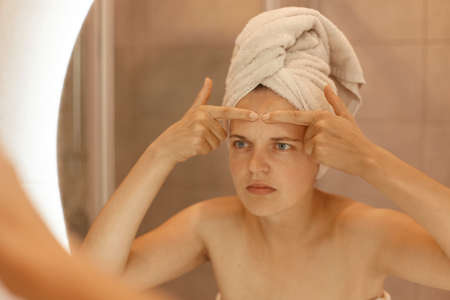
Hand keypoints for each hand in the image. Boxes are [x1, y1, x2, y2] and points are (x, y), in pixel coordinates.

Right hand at [151, 77, 257, 163]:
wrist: (169, 144)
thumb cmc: (184, 127)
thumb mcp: (194, 110)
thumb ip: (203, 96)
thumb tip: (208, 79)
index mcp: (204, 110)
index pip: (227, 112)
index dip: (242, 114)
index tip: (255, 116)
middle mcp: (202, 119)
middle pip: (223, 133)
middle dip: (214, 138)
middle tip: (200, 135)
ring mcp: (199, 131)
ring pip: (217, 143)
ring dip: (209, 145)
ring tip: (196, 140)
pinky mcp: (197, 143)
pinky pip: (210, 149)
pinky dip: (204, 150)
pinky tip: (193, 146)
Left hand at [261, 85, 378, 176]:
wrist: (365, 156)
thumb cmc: (355, 137)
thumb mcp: (345, 117)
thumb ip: (333, 102)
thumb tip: (326, 86)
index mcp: (322, 115)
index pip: (295, 115)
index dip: (278, 116)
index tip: (264, 117)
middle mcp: (318, 125)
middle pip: (304, 135)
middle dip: (314, 140)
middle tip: (332, 142)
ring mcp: (317, 139)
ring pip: (306, 146)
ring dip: (316, 149)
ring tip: (333, 149)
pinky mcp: (317, 152)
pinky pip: (310, 155)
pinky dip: (319, 157)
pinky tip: (332, 156)